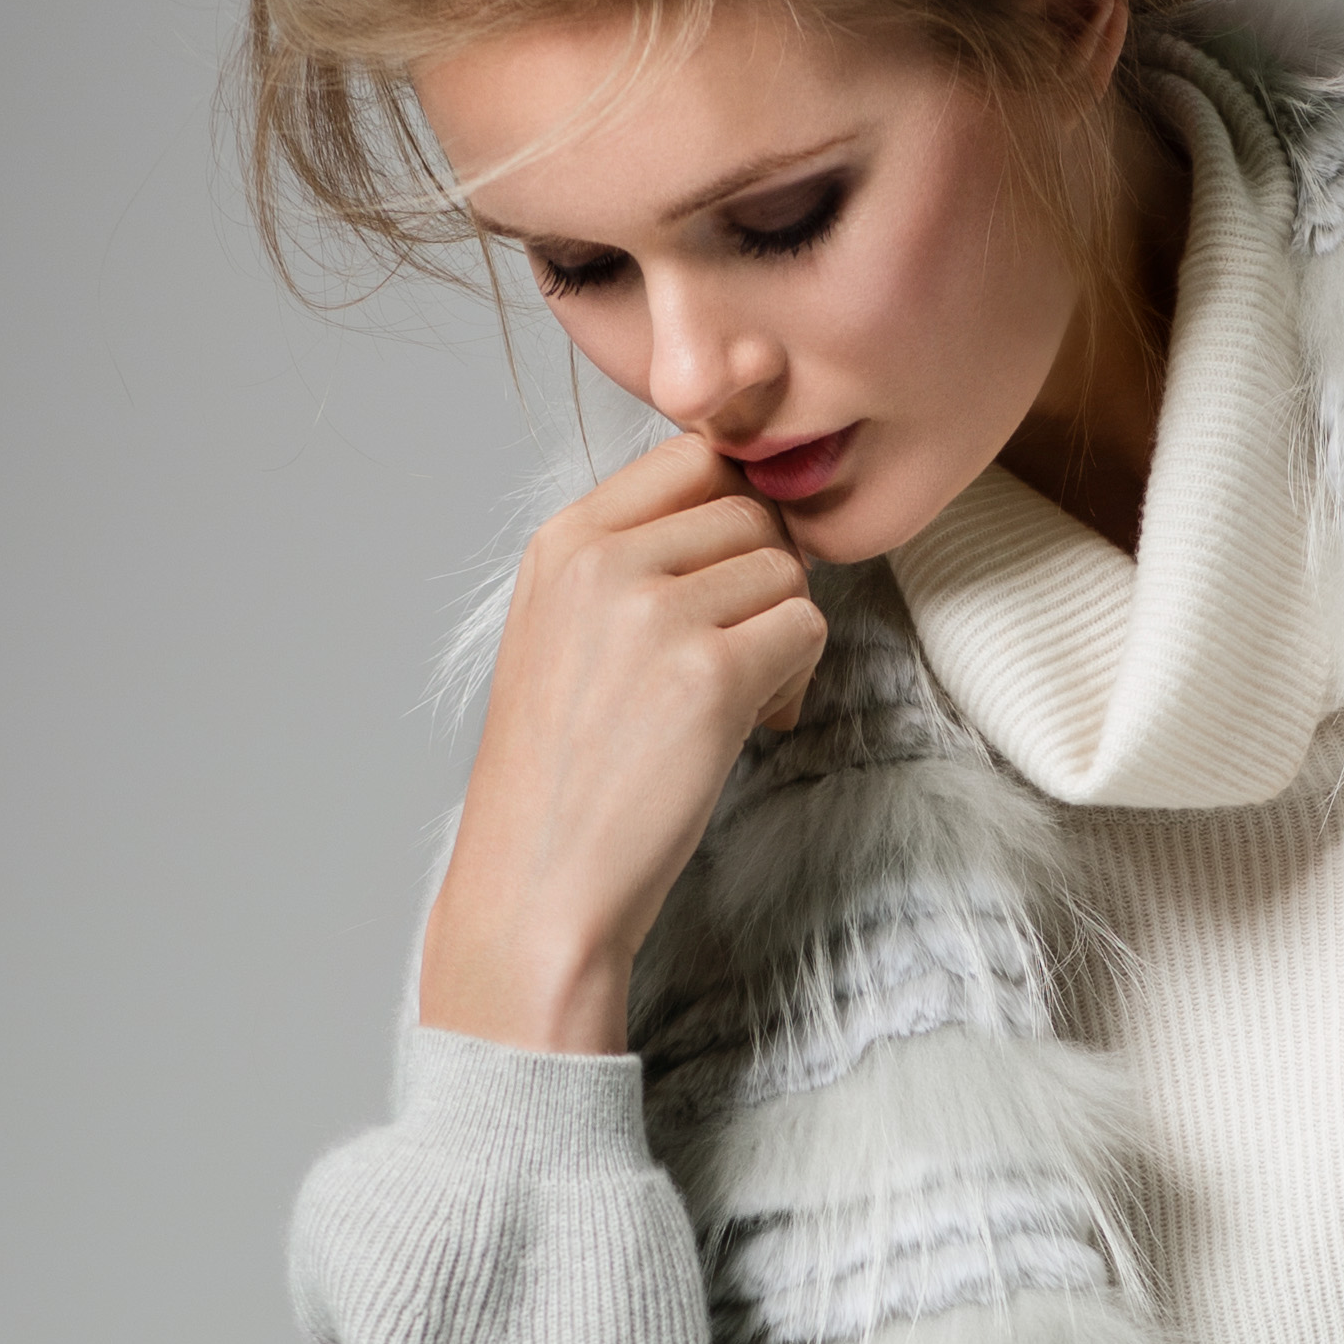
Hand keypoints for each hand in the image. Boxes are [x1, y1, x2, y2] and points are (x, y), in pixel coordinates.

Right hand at [416, 427, 830, 1053]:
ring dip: (787, 633)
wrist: (537, 887)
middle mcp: (602, 560)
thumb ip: (632, 565)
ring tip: (742, 700)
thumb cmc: (560, 778)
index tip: (729, 584)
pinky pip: (807, 627)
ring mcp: (654, 612)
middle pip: (749, 509)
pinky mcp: (708, 672)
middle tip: (744, 656)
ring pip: (786, 568)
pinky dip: (799, 678)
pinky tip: (754, 725)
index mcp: (562, 542)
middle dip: (766, 580)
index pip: (692, 456)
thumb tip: (742, 516)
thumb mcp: (563, 636)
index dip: (736, 514)